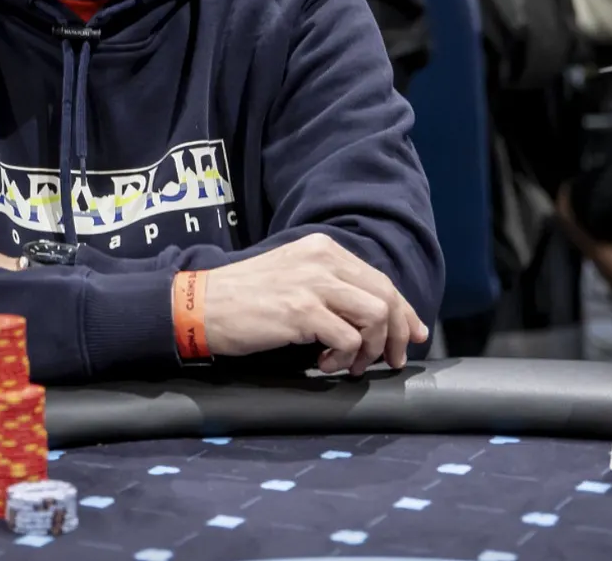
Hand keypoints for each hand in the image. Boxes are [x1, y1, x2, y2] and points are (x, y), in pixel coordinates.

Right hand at [202, 234, 428, 375]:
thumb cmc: (243, 298)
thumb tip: (375, 317)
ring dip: (370, 349)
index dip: (403, 311)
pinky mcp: (302, 310)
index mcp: (322, 249)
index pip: (380, 280)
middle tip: (389, 360)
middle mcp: (322, 259)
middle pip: (386, 296)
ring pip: (376, 316)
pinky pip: (349, 340)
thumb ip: (330, 287)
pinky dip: (344, 359)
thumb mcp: (291, 276)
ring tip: (348, 364)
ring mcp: (312, 283)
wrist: (199, 306)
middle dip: (396, 334)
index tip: (412, 335)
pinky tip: (323, 364)